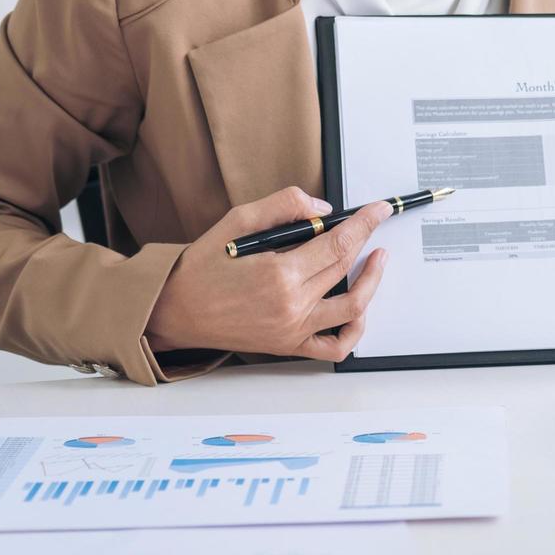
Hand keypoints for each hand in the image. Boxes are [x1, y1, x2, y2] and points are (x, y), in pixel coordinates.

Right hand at [146, 187, 389, 361]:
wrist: (175, 311)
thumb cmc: (201, 267)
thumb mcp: (236, 222)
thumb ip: (282, 207)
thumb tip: (322, 208)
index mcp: (279, 274)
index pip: (338, 244)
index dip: (365, 223)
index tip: (380, 210)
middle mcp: (292, 305)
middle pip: (345, 268)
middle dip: (367, 241)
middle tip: (375, 223)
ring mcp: (294, 330)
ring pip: (353, 309)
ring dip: (372, 283)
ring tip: (377, 260)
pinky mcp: (291, 345)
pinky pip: (336, 347)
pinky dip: (355, 330)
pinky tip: (359, 309)